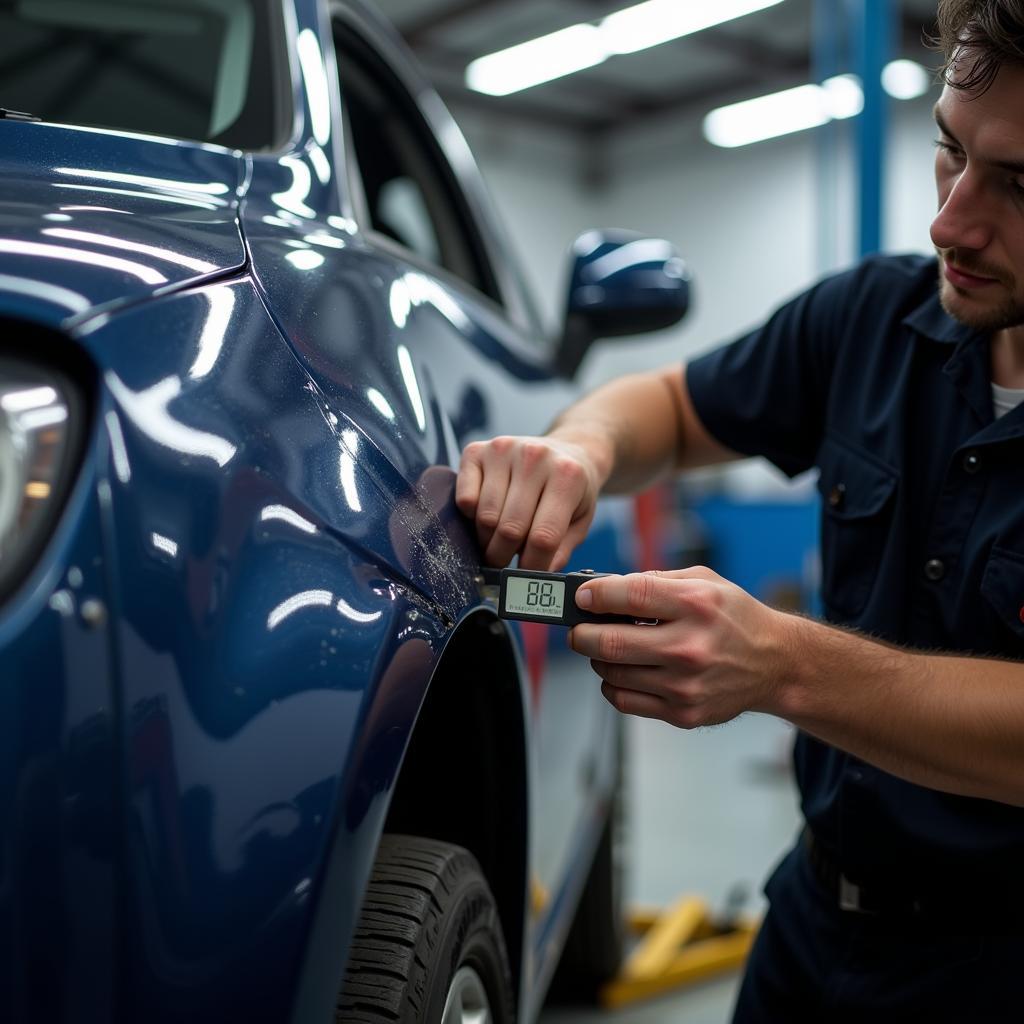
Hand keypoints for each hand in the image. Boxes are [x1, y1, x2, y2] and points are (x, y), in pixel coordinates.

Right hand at [456, 436, 601, 569]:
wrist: (567, 450)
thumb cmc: (571, 490)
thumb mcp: (580, 520)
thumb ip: (561, 550)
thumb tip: (536, 577)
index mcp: (568, 476)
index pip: (543, 536)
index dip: (532, 565)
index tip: (526, 576)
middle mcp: (535, 457)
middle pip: (510, 529)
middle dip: (504, 556)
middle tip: (505, 563)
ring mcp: (504, 449)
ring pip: (485, 517)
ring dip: (487, 540)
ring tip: (497, 541)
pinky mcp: (477, 450)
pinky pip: (465, 499)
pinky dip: (471, 517)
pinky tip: (485, 516)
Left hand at [569, 567, 794, 727]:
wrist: (775, 663)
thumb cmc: (734, 617)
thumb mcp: (703, 580)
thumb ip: (654, 581)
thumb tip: (604, 588)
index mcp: (695, 604)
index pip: (628, 595)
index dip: (594, 595)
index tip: (582, 597)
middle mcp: (690, 646)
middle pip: (610, 643)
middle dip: (582, 634)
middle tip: (580, 629)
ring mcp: (685, 685)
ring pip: (612, 674)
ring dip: (598, 659)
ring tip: (607, 648)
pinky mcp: (684, 712)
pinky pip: (625, 701)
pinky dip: (612, 685)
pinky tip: (622, 671)